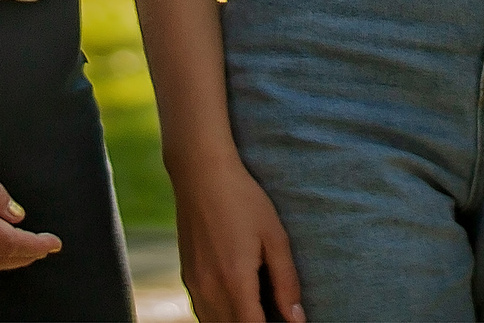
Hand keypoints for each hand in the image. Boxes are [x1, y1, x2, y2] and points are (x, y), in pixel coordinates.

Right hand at [172, 151, 305, 322]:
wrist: (201, 174)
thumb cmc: (243, 200)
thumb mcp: (274, 237)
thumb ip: (286, 282)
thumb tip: (297, 319)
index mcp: (234, 281)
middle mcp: (209, 289)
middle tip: (274, 316)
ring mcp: (194, 284)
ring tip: (257, 312)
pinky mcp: (187, 277)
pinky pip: (202, 312)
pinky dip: (219, 318)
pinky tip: (236, 307)